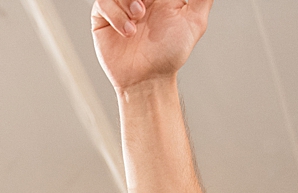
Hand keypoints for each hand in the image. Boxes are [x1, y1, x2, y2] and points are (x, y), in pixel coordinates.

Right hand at [91, 0, 212, 91]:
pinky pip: (103, 3)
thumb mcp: (194, 22)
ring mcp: (120, 7)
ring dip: (128, 0)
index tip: (155, 2)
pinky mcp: (103, 18)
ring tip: (138, 17)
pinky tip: (128, 30)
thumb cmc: (170, 54)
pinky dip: (116, 15)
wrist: (148, 79)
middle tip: (145, 7)